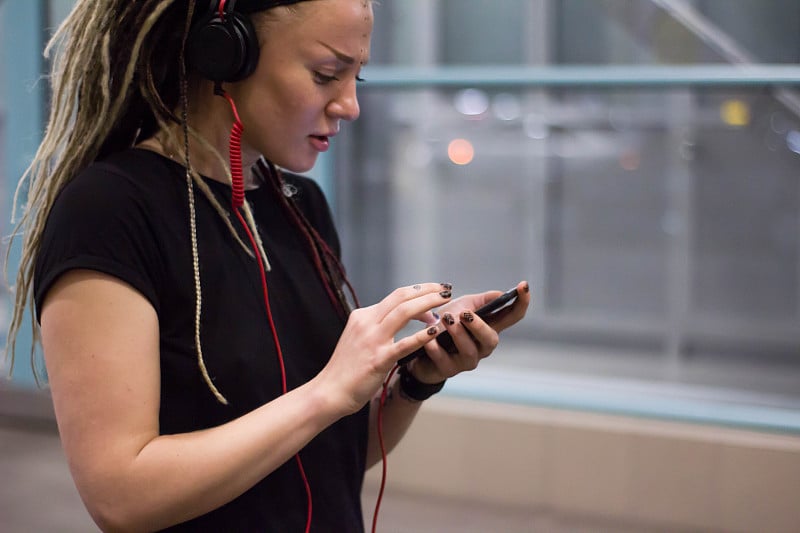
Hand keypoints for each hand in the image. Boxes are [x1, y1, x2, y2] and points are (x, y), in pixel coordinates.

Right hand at [315, 283, 454, 413]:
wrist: (330, 391)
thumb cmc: (347, 368)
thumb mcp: (358, 338)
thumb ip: (376, 326)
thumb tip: (400, 317)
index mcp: (362, 316)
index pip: (396, 296)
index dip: (419, 292)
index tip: (435, 291)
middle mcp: (366, 323)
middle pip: (401, 297)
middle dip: (427, 291)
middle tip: (447, 289)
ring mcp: (372, 340)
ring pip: (404, 312)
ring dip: (428, 304)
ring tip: (447, 302)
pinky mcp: (378, 359)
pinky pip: (404, 344)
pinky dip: (421, 336)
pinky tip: (435, 332)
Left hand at [408, 280, 530, 383]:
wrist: (420, 345)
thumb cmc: (445, 324)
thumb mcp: (462, 306)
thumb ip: (481, 301)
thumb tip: (501, 294)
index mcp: (489, 327)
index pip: (512, 316)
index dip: (521, 302)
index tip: (524, 285)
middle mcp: (482, 346)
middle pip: (491, 339)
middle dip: (479, 326)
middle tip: (464, 314)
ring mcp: (467, 360)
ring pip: (469, 351)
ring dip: (457, 334)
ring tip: (445, 320)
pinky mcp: (449, 370)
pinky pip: (445, 361)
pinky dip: (436, 349)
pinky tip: (429, 340)